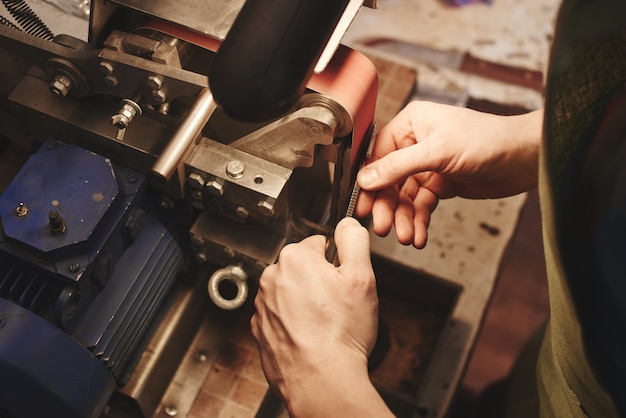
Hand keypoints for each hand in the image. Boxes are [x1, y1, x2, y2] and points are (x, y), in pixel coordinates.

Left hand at [251, 218, 391, 416]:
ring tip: (327, 324)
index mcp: (294, 258)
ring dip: (308, 303)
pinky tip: (313, 337)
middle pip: (304, 268)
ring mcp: (263, 306)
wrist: (320, 380)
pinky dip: (296, 324)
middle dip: (321, 282)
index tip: (345, 280)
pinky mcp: (261, 330)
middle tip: (339, 305)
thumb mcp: (361, 276)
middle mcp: (272, 278)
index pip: (320, 243)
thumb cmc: (341, 332)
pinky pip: (282, 317)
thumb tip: (348, 224)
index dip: (337, 262)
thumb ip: (354, 241)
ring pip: (292, 293)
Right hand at [356, 101, 542, 247]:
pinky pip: (422, 204)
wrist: (525, 159)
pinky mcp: (441, 184)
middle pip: (390, 180)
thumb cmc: (488, 140)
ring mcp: (429, 165)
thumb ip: (398, 166)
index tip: (364, 206)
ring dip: (404, 218)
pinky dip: (419, 220)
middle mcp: (416, 144)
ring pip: (405, 196)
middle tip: (384, 228)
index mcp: (411, 124)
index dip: (371, 183)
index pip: (379, 155)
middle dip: (388, 206)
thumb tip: (366, 179)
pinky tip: (418, 234)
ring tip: (406, 236)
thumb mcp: (438, 152)